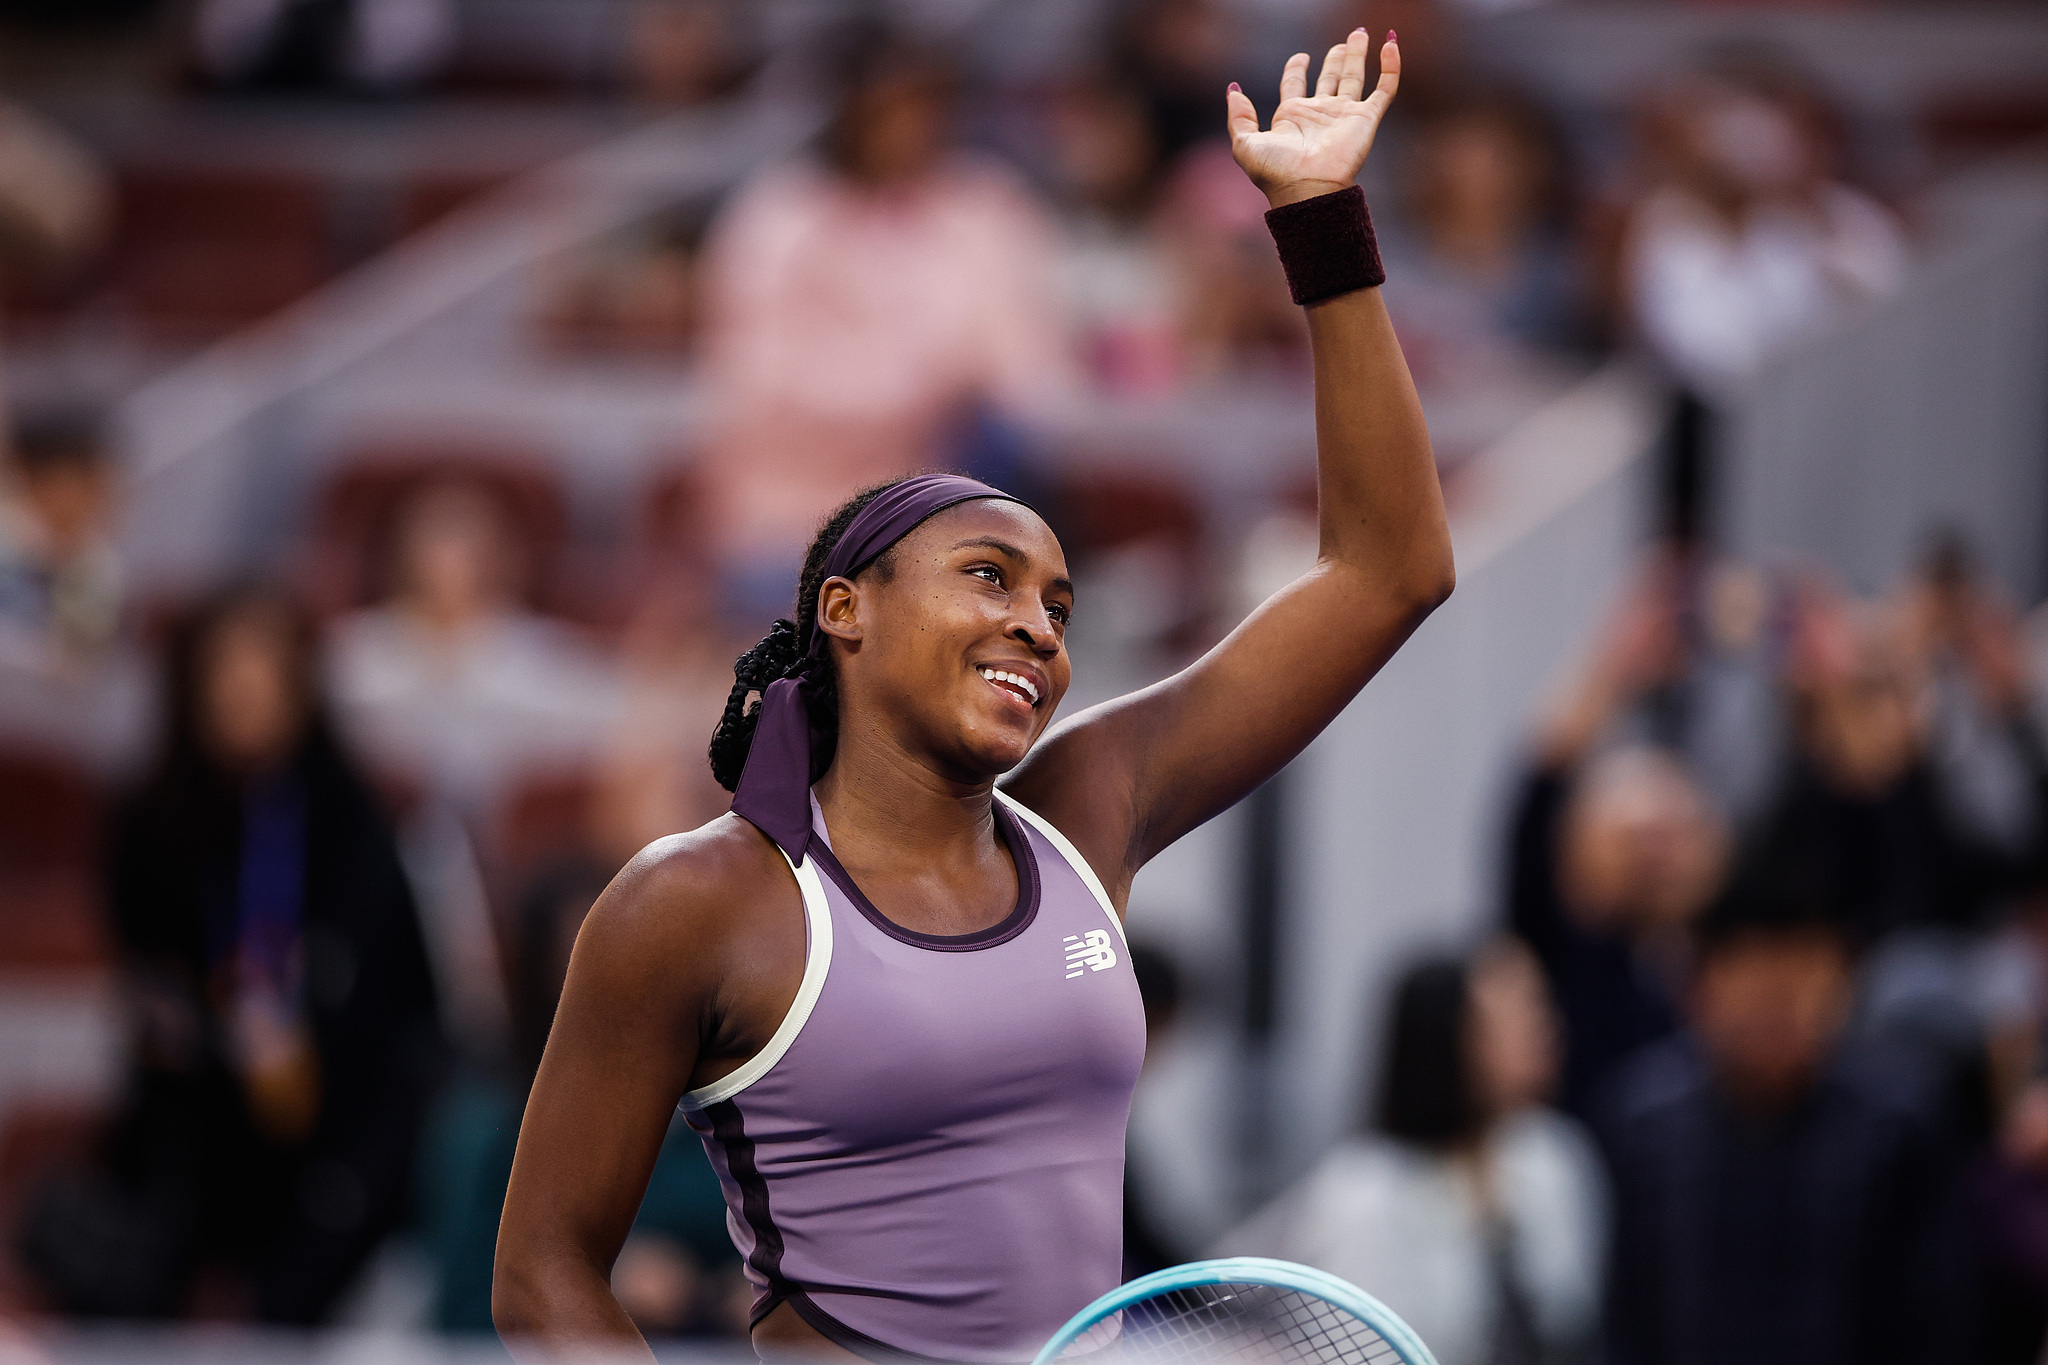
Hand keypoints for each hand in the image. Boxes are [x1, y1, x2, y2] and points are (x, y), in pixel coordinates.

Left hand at [1227, 29, 1399, 208]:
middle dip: (1335, 59)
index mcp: (1292, 117)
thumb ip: (1239, 116)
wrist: (1307, 189)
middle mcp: (1319, 114)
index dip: (1296, 69)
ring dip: (1357, 55)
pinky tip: (1390, 45)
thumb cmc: (1275, 172)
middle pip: (1329, 77)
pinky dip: (1390, 67)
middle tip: (1344, 42)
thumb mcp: (1245, 144)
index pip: (1295, 84)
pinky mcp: (1366, 119)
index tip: (1300, 57)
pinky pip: (1384, 89)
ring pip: (1354, 78)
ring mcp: (1344, 115)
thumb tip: (1233, 89)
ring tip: (1360, 34)